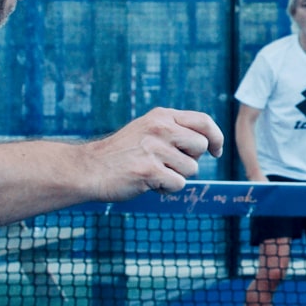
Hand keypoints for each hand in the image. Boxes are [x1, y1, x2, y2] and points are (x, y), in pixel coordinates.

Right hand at [82, 108, 223, 198]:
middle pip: (201, 146)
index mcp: (161, 116)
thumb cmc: (123, 153)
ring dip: (176, 176)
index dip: (216, 137)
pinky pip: (178, 184)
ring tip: (154, 173)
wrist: (89, 169)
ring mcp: (154, 149)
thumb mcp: (147, 130)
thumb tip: (209, 142)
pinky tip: (149, 184)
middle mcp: (160, 128)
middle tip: (168, 164)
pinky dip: (167, 189)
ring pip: (192, 169)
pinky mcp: (149, 170)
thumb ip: (175, 130)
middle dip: (191, 160)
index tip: (215, 151)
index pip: (203, 121)